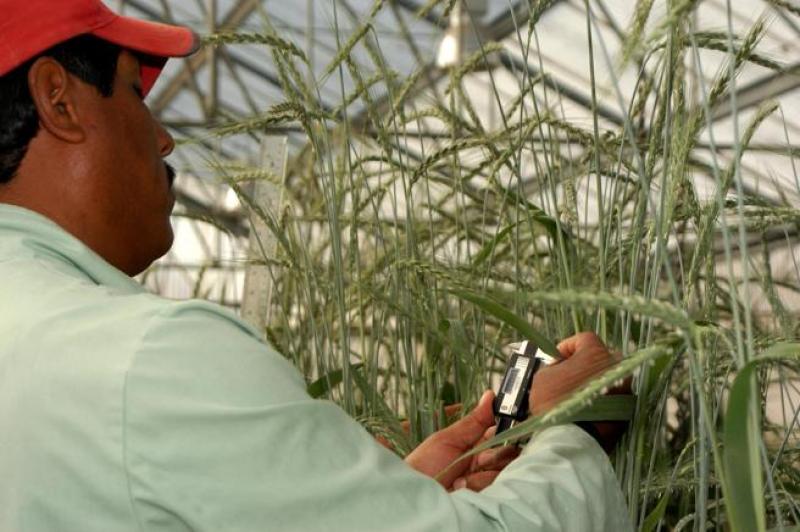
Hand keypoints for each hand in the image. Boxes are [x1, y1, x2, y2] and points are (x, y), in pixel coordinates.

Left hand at [405, 391, 518, 491]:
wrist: (414, 496)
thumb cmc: (424, 467)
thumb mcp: (447, 440)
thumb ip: (473, 421)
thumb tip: (491, 396)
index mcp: (473, 447)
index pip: (499, 435)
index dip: (505, 429)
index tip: (509, 423)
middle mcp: (482, 465)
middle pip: (507, 453)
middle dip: (493, 454)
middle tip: (476, 460)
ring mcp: (486, 483)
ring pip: (504, 470)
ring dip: (481, 473)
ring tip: (460, 479)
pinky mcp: (488, 498)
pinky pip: (498, 487)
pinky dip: (478, 485)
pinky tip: (461, 489)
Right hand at [531, 332, 629, 450]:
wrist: (572, 440)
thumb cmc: (554, 404)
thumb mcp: (543, 377)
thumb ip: (555, 366)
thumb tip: (561, 368)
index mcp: (597, 353)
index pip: (584, 339)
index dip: (567, 347)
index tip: (556, 360)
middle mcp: (617, 367)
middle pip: (600, 357)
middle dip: (584, 364)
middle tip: (566, 376)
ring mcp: (625, 390)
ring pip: (608, 378)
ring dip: (593, 381)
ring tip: (575, 395)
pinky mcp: (627, 410)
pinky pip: (613, 397)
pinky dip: (601, 399)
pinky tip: (585, 409)